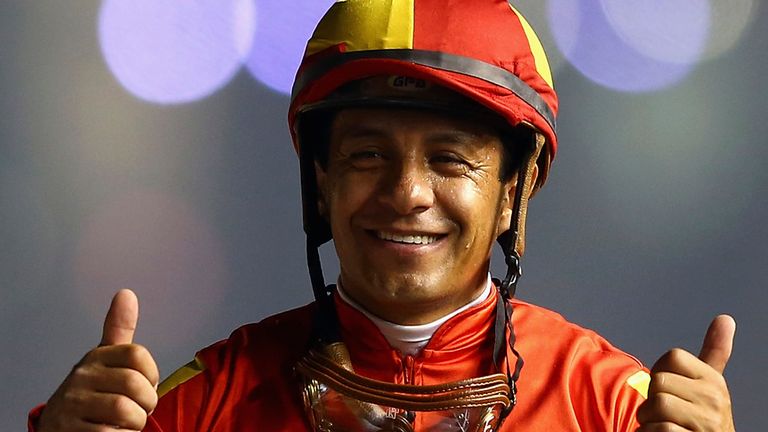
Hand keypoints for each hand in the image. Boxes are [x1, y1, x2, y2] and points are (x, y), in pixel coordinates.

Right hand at [37, 289, 159, 431]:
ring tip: (127, 423)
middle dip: (146, 403)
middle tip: (140, 410)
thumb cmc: (92, 392)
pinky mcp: (68, 430)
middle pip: (134, 385)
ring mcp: (72, 403)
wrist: (58, 427)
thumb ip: (119, 329)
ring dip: (135, 423)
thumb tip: (126, 293)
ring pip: (124, 411)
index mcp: (96, 357)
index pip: (137, 355)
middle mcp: (82, 376)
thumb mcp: (105, 359)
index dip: (152, 374)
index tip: (147, 385)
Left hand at [637, 315, 735, 430]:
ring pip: (657, 404)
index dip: (660, 372)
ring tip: (662, 427)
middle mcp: (715, 399)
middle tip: (662, 415)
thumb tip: (725, 318)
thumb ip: (714, 353)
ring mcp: (707, 422)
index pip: (673, 357)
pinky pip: (659, 430)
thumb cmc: (701, 419)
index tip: (669, 391)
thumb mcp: (709, 386)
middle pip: (659, 381)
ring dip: (648, 421)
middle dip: (650, 401)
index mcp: (714, 380)